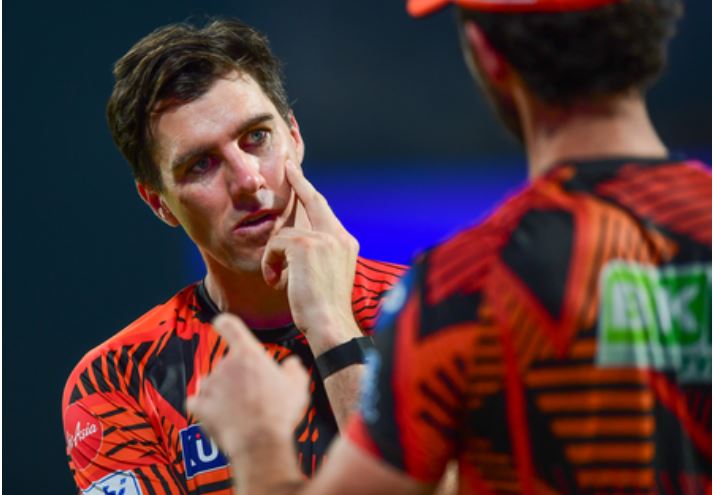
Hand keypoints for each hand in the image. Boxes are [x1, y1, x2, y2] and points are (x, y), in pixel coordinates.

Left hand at [186, 313, 309, 458]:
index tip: (222, 323)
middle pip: (227, 361)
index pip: (229, 325)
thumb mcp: (298, 386)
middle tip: (253, 392)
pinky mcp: (200, 405)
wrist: (259, 442)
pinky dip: (205, 406)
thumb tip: (291, 364)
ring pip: (213, 382)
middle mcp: (226, 365)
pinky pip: (197, 401)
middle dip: (237, 375)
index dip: (225, 323)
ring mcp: (210, 385)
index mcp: (248, 354)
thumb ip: (294, 369)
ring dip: (222, 391)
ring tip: (239, 409)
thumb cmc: (278, 413)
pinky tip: (218, 415)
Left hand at [262, 161, 361, 353]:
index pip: (324, 209)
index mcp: (345, 243)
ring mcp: (324, 238)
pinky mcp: (306, 245)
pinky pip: (275, 244)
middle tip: (288, 165)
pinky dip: (269, 263)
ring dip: (274, 257)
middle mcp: (338, 236)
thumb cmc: (323, 309)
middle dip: (299, 180)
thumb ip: (316, 253)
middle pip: (313, 200)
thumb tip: (292, 240)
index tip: (298, 172)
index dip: (309, 190)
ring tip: (277, 279)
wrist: (330, 324)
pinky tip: (275, 281)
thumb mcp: (324, 274)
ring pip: (285, 233)